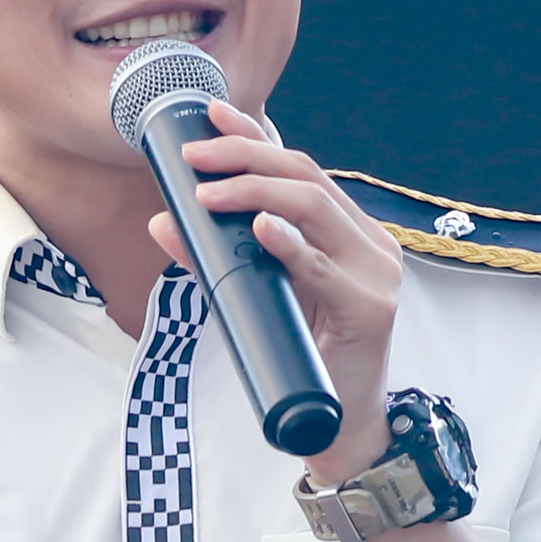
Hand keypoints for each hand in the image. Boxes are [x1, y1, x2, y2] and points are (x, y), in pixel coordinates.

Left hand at [150, 99, 405, 484]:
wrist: (341, 427)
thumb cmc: (300, 357)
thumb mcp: (253, 297)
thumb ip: (216, 259)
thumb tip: (163, 221)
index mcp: (346, 231)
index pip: (301, 168)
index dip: (255, 137)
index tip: (212, 114)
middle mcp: (368, 242)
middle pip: (307, 177)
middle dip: (247, 158)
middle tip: (195, 158)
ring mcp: (377, 272)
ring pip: (316, 208)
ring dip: (256, 193)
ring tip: (208, 194)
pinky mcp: (373, 309)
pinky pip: (326, 268)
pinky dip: (290, 245)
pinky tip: (261, 230)